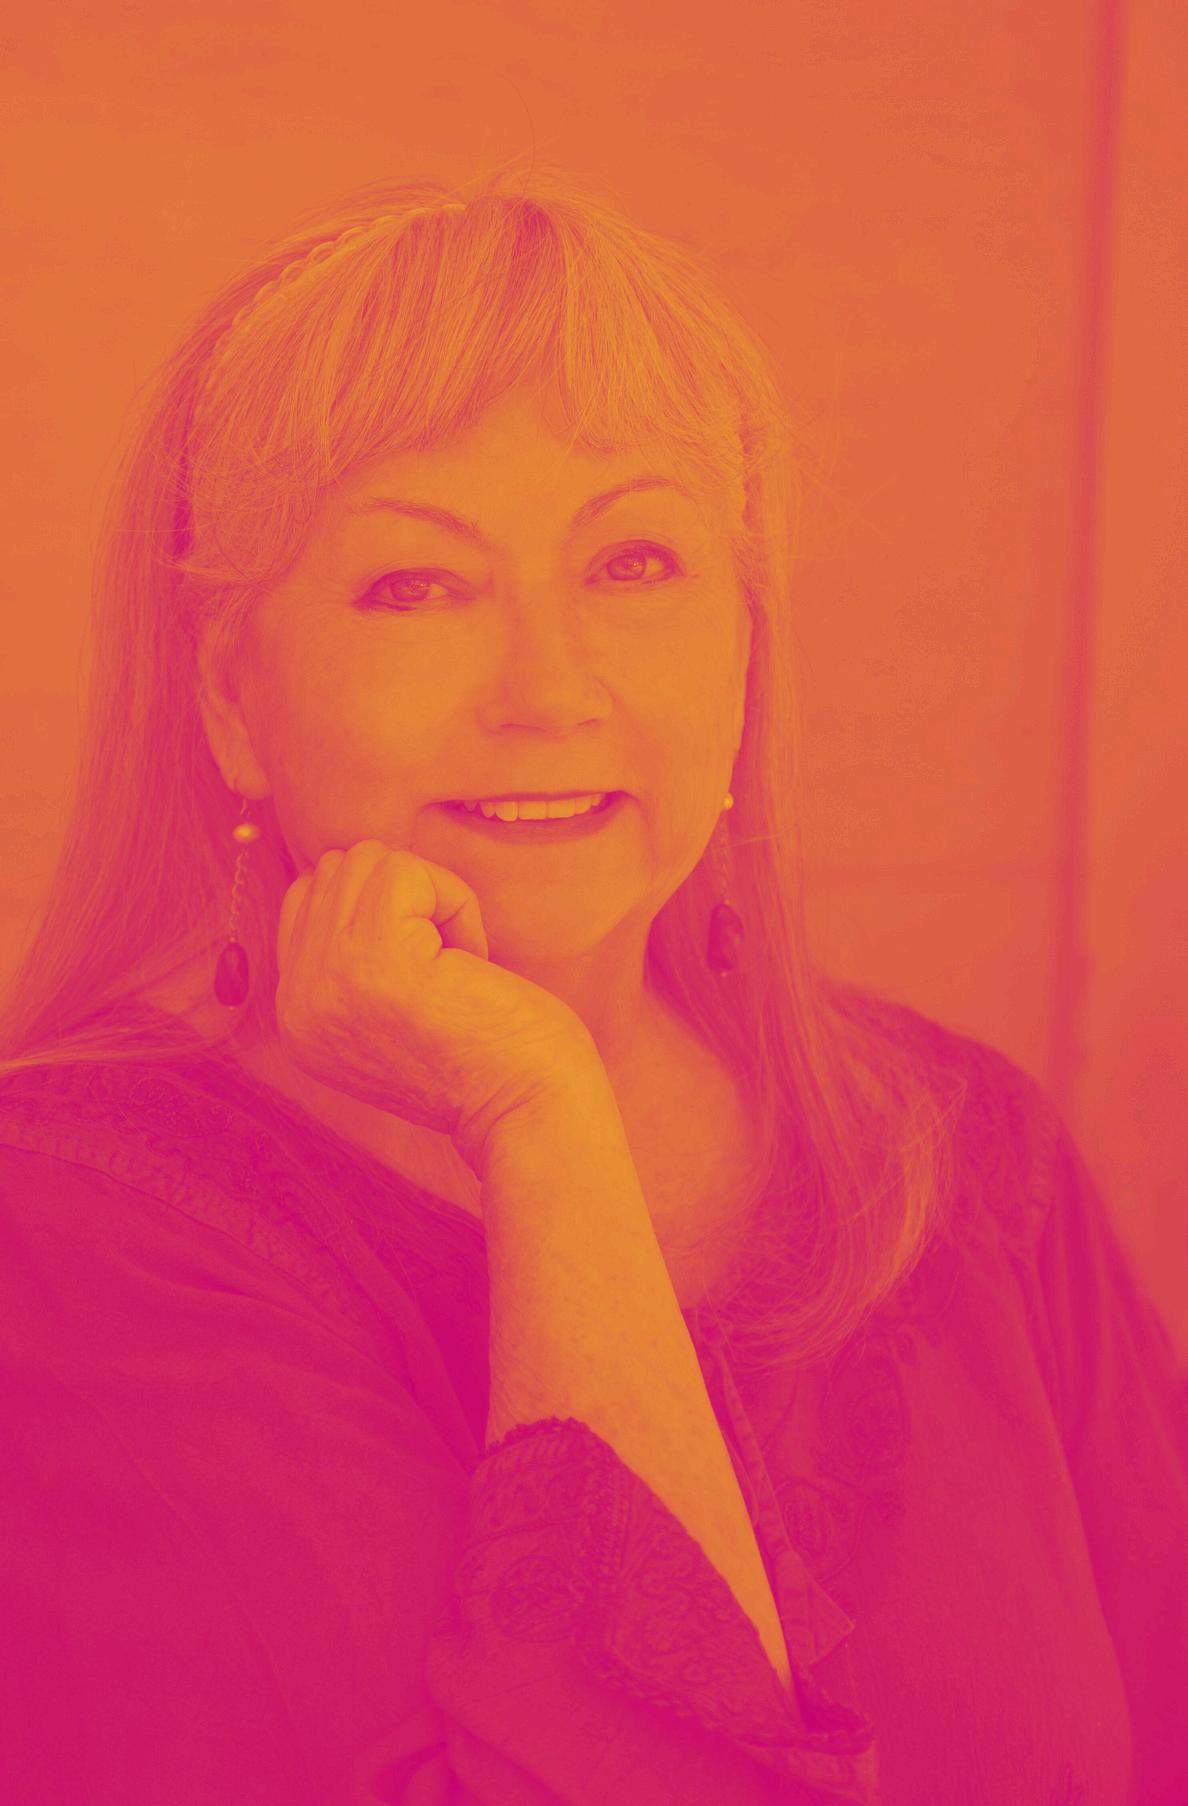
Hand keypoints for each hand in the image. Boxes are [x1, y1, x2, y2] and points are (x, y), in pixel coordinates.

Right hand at [275, 840, 595, 1173]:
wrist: (529, 1115)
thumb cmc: (487, 1057)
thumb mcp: (387, 1010)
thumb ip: (349, 955)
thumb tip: (347, 864)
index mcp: (296, 1017)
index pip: (305, 898)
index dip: (380, 908)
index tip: (426, 969)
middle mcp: (298, 1002)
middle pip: (336, 870)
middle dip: (407, 898)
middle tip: (448, 969)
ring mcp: (330, 980)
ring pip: (369, 861)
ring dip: (433, 899)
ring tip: (458, 968)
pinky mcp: (377, 959)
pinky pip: (406, 871)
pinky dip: (455, 900)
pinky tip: (472, 961)